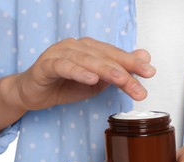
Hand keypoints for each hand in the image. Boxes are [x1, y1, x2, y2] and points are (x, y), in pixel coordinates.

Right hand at [12, 37, 155, 110]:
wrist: (33, 93)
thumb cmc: (65, 85)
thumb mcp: (97, 82)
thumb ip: (118, 71)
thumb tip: (145, 58)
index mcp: (90, 49)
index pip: (115, 56)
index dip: (133, 63)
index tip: (150, 73)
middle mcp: (76, 46)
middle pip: (104, 58)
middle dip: (125, 72)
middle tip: (140, 87)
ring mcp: (60, 53)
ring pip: (87, 60)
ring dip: (106, 71)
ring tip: (122, 81)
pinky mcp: (46, 65)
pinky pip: (64, 66)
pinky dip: (78, 72)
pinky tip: (91, 79)